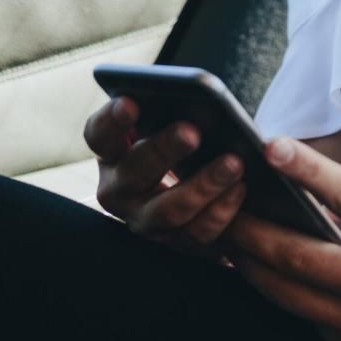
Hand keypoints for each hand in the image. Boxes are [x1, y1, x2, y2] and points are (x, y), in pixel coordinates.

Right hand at [83, 96, 245, 257]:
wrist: (192, 185)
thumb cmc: (178, 141)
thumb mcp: (166, 123)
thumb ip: (170, 110)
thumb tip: (197, 99)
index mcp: (110, 151)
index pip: (99, 134)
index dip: (112, 120)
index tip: (130, 103)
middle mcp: (118, 189)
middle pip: (135, 172)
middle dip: (164, 151)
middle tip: (192, 132)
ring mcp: (143, 219)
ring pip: (167, 210)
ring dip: (202, 186)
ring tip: (233, 163)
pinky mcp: (174, 241)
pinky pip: (196, 232)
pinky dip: (221, 211)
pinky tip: (240, 188)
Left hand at [224, 137, 340, 340]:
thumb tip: (340, 179)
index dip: (308, 170)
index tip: (271, 146)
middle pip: (301, 256)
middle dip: (253, 227)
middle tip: (223, 200)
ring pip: (288, 293)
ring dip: (251, 262)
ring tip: (228, 234)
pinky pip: (303, 314)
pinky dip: (278, 289)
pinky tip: (260, 266)